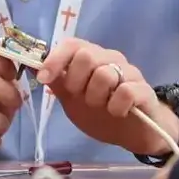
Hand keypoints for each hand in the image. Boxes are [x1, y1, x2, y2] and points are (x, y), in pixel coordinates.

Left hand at [36, 38, 178, 157]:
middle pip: (86, 55)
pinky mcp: (144, 90)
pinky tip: (117, 113)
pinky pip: (126, 92)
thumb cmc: (102, 114)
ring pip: (105, 74)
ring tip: (101, 107)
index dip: (55, 59)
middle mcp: (111, 59)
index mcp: (93, 58)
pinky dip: (116, 106)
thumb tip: (33, 66)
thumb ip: (58, 84)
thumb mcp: (73, 101)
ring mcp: (130, 73)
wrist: (135, 133)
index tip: (43, 78)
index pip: (72, 44)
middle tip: (80, 98)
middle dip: (76, 81)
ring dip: (96, 97)